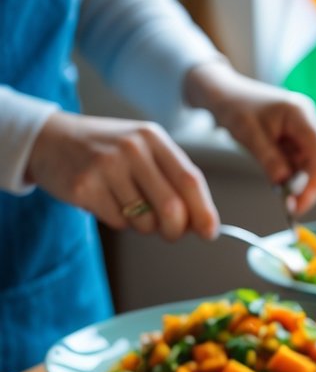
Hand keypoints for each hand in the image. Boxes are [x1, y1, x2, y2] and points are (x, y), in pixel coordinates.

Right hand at [25, 113, 218, 240]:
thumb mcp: (142, 148)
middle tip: (172, 233)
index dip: (204, 211)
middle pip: (172, 207)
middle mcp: (131, 149)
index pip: (190, 180)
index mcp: (153, 138)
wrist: (49, 139)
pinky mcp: (85, 187)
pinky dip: (120, 222)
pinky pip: (118, 222)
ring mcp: (106, 167)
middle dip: (177, 230)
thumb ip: (172, 177)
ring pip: (144, 221)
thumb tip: (201, 221)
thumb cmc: (107, 149)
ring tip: (130, 206)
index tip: (210, 232)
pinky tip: (107, 202)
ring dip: (144, 226)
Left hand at [185, 62, 315, 214]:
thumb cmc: (234, 106)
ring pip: (314, 164)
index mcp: (301, 115)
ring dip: (303, 184)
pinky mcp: (296, 139)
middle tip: (294, 208)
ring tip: (286, 200)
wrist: (223, 93)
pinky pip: (301, 163)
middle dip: (312, 187)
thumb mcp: (248, 134)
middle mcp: (308, 122)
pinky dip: (294, 178)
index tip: (298, 204)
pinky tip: (283, 187)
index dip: (314, 183)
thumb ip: (269, 160)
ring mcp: (304, 131)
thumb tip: (285, 188)